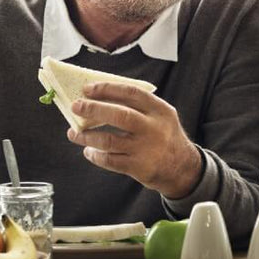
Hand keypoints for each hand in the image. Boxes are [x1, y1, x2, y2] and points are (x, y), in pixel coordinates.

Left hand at [67, 81, 200, 198]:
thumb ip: (139, 107)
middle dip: (94, 109)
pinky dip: (95, 155)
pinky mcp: (139, 167)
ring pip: (109, 140)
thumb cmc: (164, 137)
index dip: (107, 89)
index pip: (131, 93)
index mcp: (160, 110)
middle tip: (76, 106)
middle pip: (119, 115)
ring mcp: (146, 149)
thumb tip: (100, 98)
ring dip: (87, 136)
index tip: (88, 89)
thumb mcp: (161, 117)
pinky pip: (110, 160)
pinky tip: (89, 151)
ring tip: (74, 133)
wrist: (183, 169)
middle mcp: (154, 128)